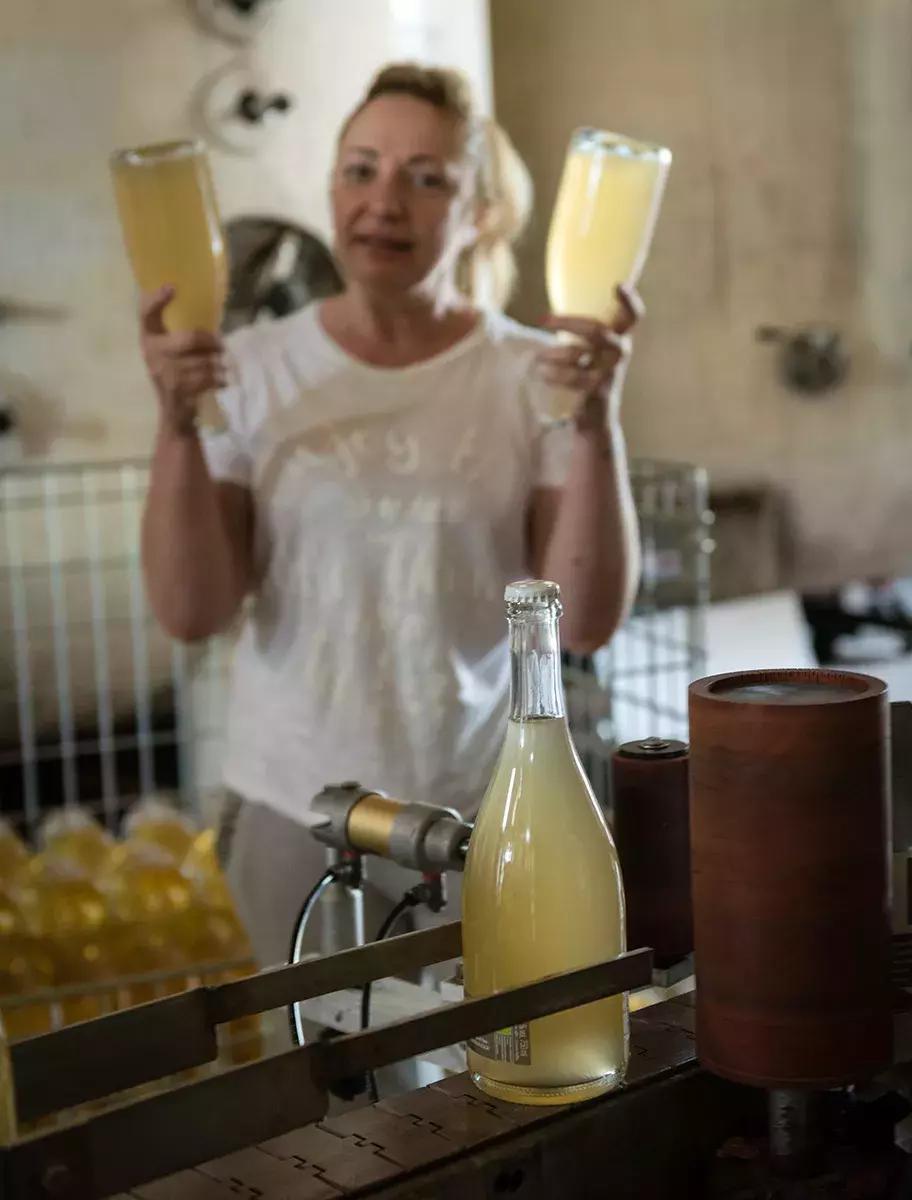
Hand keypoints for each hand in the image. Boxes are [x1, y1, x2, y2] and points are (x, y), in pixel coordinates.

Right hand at [140, 286, 227, 434]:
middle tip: (221, 346)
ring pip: (204, 361)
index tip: (172, 287)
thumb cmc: (175, 376)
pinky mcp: (179, 391)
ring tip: (221, 368)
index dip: (156, 300)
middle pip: (189, 339)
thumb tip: (210, 318)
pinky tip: (222, 381)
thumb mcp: (171, 353)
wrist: (174, 414)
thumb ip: (181, 336)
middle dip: (211, 342)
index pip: (146, 314)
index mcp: (149, 339)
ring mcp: (165, 374)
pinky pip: (208, 378)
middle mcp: (152, 354)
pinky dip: (220, 380)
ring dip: (218, 365)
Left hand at [536, 284, 643, 429]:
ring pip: (577, 354)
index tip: (618, 284)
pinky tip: (543, 374)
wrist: (597, 420)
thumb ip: (587, 332)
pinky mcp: (597, 391)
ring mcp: (609, 373)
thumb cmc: (591, 378)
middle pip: (596, 330)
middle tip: (543, 319)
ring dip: (553, 353)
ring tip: (537, 357)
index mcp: (619, 341)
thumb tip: (555, 312)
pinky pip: (572, 377)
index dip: (629, 301)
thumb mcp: (593, 353)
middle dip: (567, 322)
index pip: (632, 317)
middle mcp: (619, 354)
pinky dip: (553, 374)